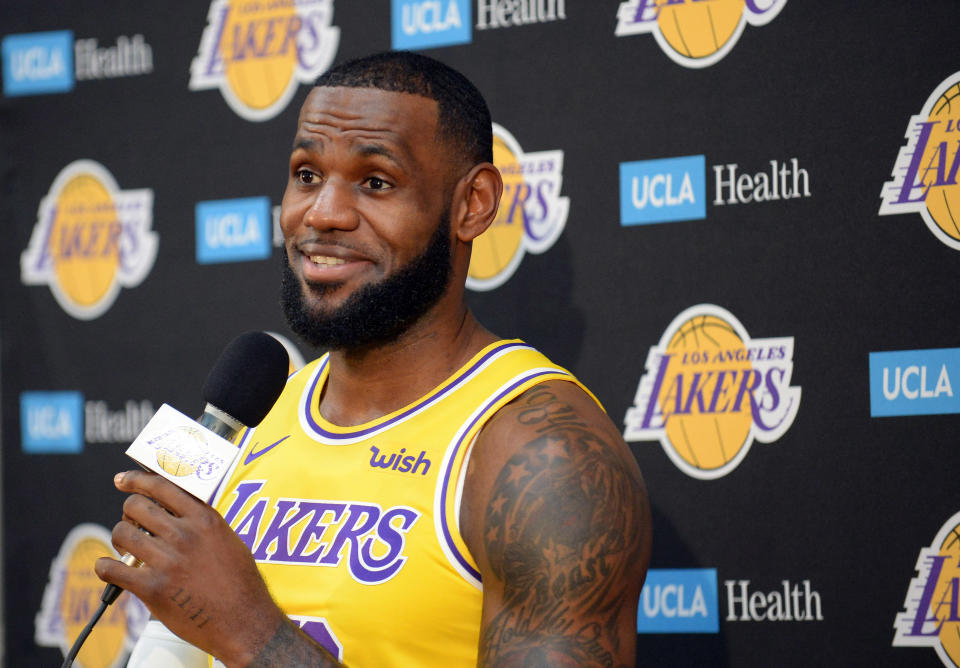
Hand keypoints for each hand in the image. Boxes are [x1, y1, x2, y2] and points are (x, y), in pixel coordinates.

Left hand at [94, 470, 285, 665]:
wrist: (243, 621)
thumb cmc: (240, 582)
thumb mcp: (229, 540)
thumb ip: (204, 522)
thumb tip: (178, 509)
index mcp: (205, 520)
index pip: (162, 486)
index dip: (136, 480)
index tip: (122, 481)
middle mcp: (185, 535)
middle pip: (136, 507)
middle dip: (128, 513)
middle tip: (131, 523)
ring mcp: (167, 562)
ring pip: (122, 534)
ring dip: (119, 540)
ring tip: (128, 549)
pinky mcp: (153, 589)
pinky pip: (112, 570)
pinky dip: (104, 567)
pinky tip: (109, 569)